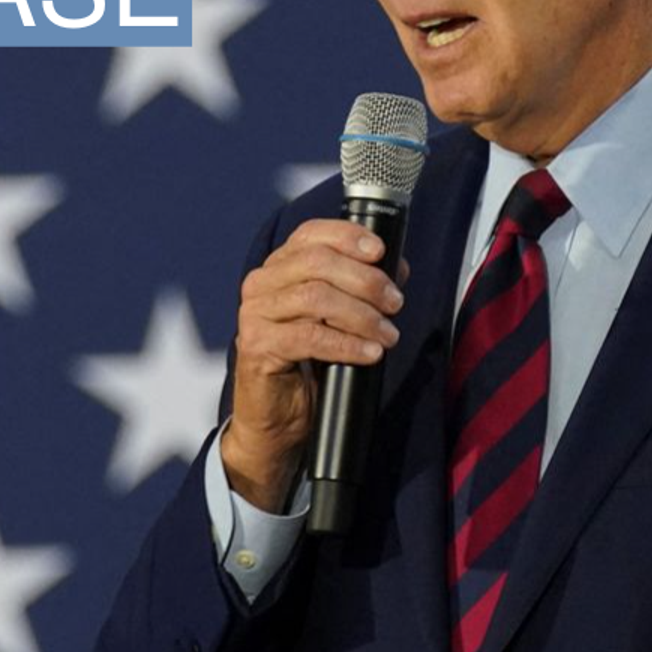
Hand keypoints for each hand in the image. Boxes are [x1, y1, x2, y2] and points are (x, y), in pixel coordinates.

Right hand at [223, 219, 406, 509]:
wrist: (278, 418)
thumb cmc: (308, 364)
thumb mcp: (337, 318)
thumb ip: (358, 288)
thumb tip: (396, 267)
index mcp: (278, 268)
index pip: (310, 234)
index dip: (348, 236)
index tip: (381, 251)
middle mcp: (260, 283)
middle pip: (316, 262)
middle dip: (365, 280)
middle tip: (395, 304)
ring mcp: (254, 314)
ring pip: (315, 297)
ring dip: (361, 315)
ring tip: (387, 334)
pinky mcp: (257, 346)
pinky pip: (309, 337)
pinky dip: (347, 344)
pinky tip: (369, 353)